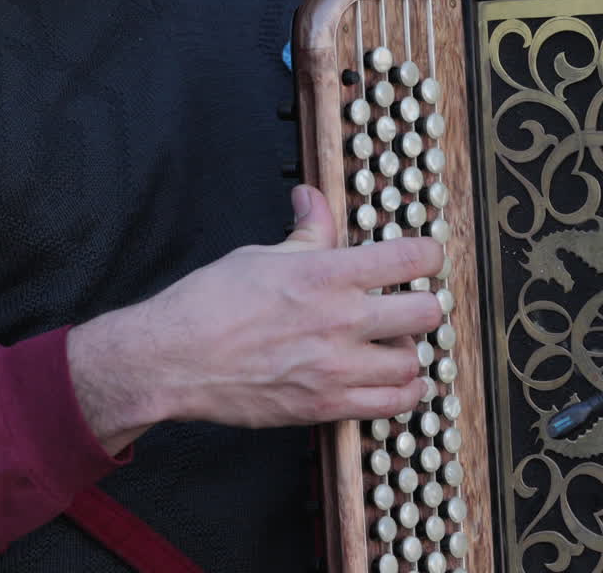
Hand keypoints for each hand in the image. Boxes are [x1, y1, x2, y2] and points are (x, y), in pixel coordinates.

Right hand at [68, 185, 442, 452]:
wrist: (173, 358)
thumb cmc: (209, 304)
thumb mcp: (261, 253)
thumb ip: (306, 230)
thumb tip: (312, 197)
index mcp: (327, 274)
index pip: (411, 258)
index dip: (429, 255)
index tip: (426, 258)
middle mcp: (340, 321)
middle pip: (426, 313)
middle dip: (423, 305)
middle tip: (409, 305)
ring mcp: (336, 368)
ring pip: (413, 362)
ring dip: (409, 351)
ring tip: (392, 345)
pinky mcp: (326, 406)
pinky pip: (392, 404)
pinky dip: (402, 392)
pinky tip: (393, 381)